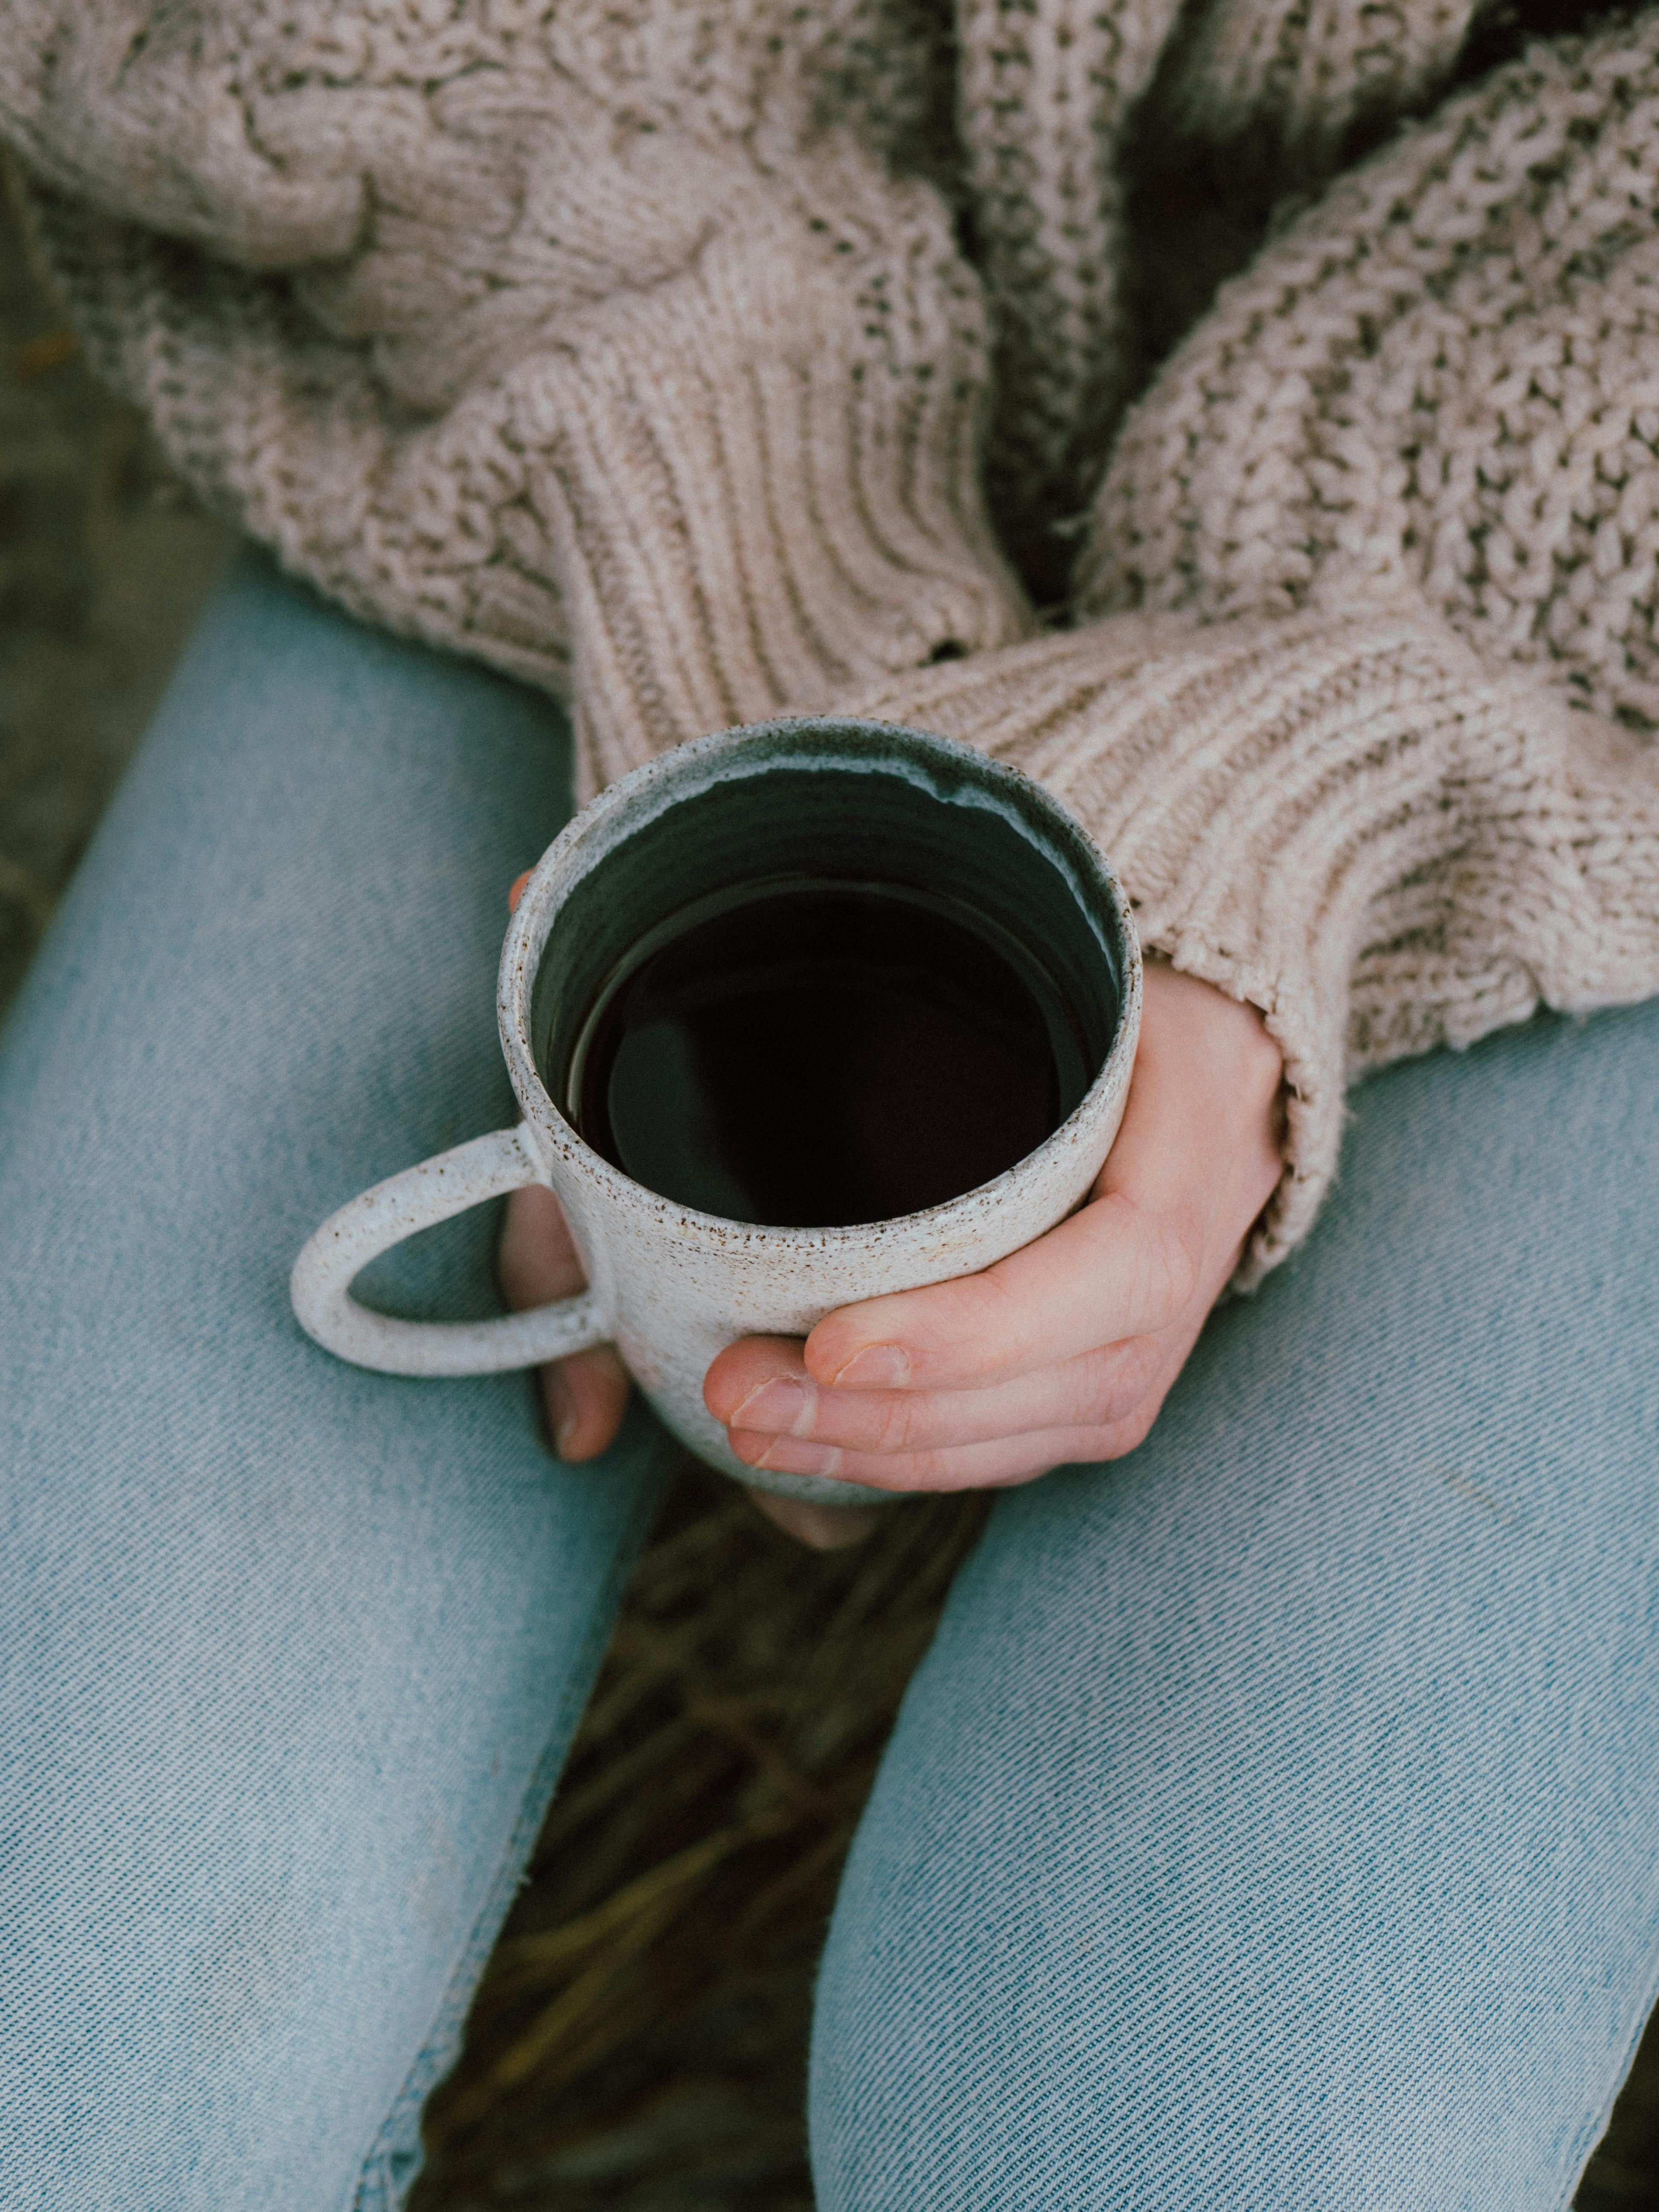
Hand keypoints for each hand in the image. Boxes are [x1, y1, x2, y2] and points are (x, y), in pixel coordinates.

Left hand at [702, 964, 1283, 1524]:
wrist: (1217, 1058)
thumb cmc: (1124, 1002)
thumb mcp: (1088, 968)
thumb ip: (986, 989)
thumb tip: (862, 985)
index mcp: (1195, 1159)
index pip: (1110, 1276)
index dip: (975, 1329)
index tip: (832, 1343)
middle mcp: (1184, 1280)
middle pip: (1048, 1387)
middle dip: (882, 1411)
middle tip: (738, 1392)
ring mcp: (1150, 1349)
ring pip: (1021, 1440)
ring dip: (875, 1450)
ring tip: (749, 1427)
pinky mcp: (1102, 1386)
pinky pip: (1010, 1452)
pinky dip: (904, 1462)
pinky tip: (807, 1449)